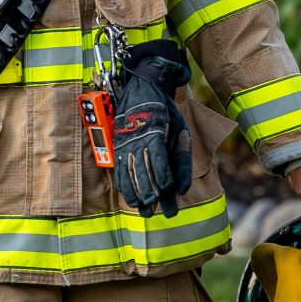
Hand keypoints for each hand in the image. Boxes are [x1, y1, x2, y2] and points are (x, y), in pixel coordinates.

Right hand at [112, 48, 192, 218]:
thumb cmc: (167, 113)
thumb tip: (182, 189)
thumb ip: (182, 161)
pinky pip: (118, 169)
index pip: (157, 160)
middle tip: (159, 213)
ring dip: (135, 194)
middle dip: (151, 194)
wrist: (143, 89)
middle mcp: (137, 139)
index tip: (169, 191)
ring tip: (143, 210)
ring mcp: (125, 143)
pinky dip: (124, 185)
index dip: (163, 177)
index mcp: (155, 132)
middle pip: (142, 172)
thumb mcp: (181, 132)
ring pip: (128, 173)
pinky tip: (129, 197)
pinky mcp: (118, 146)